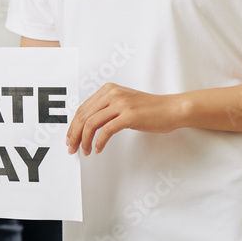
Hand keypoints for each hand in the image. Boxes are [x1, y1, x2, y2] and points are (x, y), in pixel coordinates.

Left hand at [67, 83, 184, 155]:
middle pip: (83, 116)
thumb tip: (86, 124)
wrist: (171, 109)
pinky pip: (106, 131)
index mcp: (108, 89)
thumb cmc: (149, 108)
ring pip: (91, 124)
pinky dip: (99, 142)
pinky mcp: (129, 116)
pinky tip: (98, 149)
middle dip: (74, 134)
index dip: (73, 125)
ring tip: (85, 151)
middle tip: (72, 147)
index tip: (70, 138)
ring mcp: (121, 104)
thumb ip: (105, 108)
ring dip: (85, 141)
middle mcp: (112, 94)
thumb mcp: (122, 103)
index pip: (82, 108)